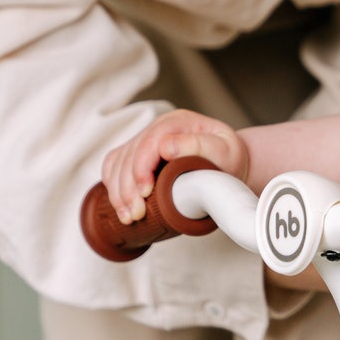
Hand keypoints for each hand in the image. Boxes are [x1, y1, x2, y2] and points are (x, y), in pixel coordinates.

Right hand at [100, 109, 248, 225]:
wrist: (228, 165)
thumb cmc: (228, 159)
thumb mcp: (224, 150)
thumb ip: (200, 146)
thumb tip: (167, 147)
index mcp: (178, 122)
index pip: (150, 141)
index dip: (142, 167)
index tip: (146, 193)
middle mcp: (158, 128)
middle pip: (129, 154)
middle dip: (128, 187)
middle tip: (136, 214)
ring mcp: (145, 140)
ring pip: (117, 162)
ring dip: (118, 192)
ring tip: (128, 217)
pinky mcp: (137, 155)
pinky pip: (114, 166)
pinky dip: (112, 186)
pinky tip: (120, 205)